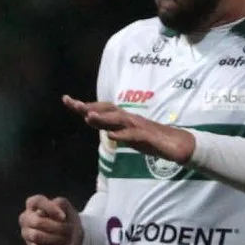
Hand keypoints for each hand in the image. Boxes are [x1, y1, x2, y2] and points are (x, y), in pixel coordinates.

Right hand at [20, 195, 84, 244]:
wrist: (68, 235)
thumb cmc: (65, 217)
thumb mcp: (66, 207)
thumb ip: (60, 205)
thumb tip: (57, 218)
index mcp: (32, 204)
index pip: (37, 202)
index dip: (51, 208)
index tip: (64, 217)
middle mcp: (25, 218)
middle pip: (37, 222)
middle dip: (56, 227)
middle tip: (70, 230)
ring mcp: (26, 233)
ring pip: (37, 236)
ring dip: (56, 238)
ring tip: (69, 239)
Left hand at [62, 95, 197, 163]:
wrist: (177, 144)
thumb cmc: (153, 140)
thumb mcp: (130, 137)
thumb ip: (117, 132)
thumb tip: (103, 130)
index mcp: (124, 119)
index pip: (102, 109)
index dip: (85, 105)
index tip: (67, 100)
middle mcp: (129, 118)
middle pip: (107, 109)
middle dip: (89, 106)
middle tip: (72, 103)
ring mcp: (139, 126)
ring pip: (119, 119)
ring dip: (104, 118)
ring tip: (88, 117)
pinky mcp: (148, 137)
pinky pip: (134, 136)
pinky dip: (122, 135)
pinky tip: (112, 136)